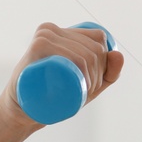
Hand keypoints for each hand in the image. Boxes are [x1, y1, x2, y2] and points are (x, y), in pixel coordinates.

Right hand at [0, 23, 125, 130]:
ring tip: (83, 92)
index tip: (94, 82)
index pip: (98, 38)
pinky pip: (70, 56)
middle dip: (99, 74)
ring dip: (93, 78)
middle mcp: (51, 30)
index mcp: (62, 31)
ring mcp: (43, 37)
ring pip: (85, 55)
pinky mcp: (37, 48)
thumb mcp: (89, 85)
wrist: (23, 112)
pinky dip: (83, 71)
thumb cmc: (55, 97)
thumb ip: (108, 73)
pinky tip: (83, 85)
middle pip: (93, 48)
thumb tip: (118, 54)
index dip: (104, 61)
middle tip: (87, 92)